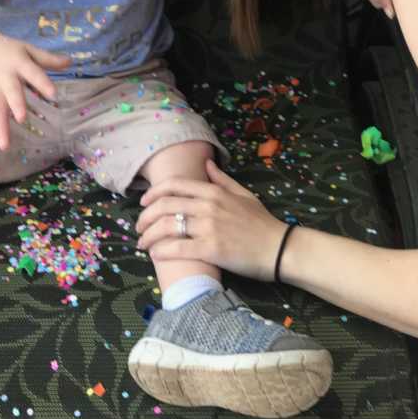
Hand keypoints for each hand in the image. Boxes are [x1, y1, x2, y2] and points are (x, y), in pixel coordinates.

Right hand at [0, 32, 68, 151]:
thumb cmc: (9, 50)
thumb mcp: (28, 49)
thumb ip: (48, 59)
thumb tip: (71, 62)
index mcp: (19, 63)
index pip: (33, 73)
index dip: (43, 83)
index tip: (53, 94)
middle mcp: (5, 77)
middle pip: (11, 91)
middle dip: (16, 105)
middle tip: (23, 119)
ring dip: (1, 126)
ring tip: (5, 145)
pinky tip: (0, 139)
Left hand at [136, 159, 287, 280]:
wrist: (278, 248)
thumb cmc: (262, 223)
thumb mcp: (243, 194)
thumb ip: (222, 180)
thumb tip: (206, 163)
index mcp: (214, 192)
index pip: (175, 185)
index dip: (154, 193)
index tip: (144, 202)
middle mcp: (208, 206)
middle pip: (165, 205)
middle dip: (145, 216)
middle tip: (138, 227)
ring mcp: (208, 228)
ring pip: (167, 226)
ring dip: (149, 235)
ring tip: (143, 243)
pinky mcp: (211, 250)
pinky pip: (178, 248)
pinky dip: (162, 251)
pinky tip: (155, 255)